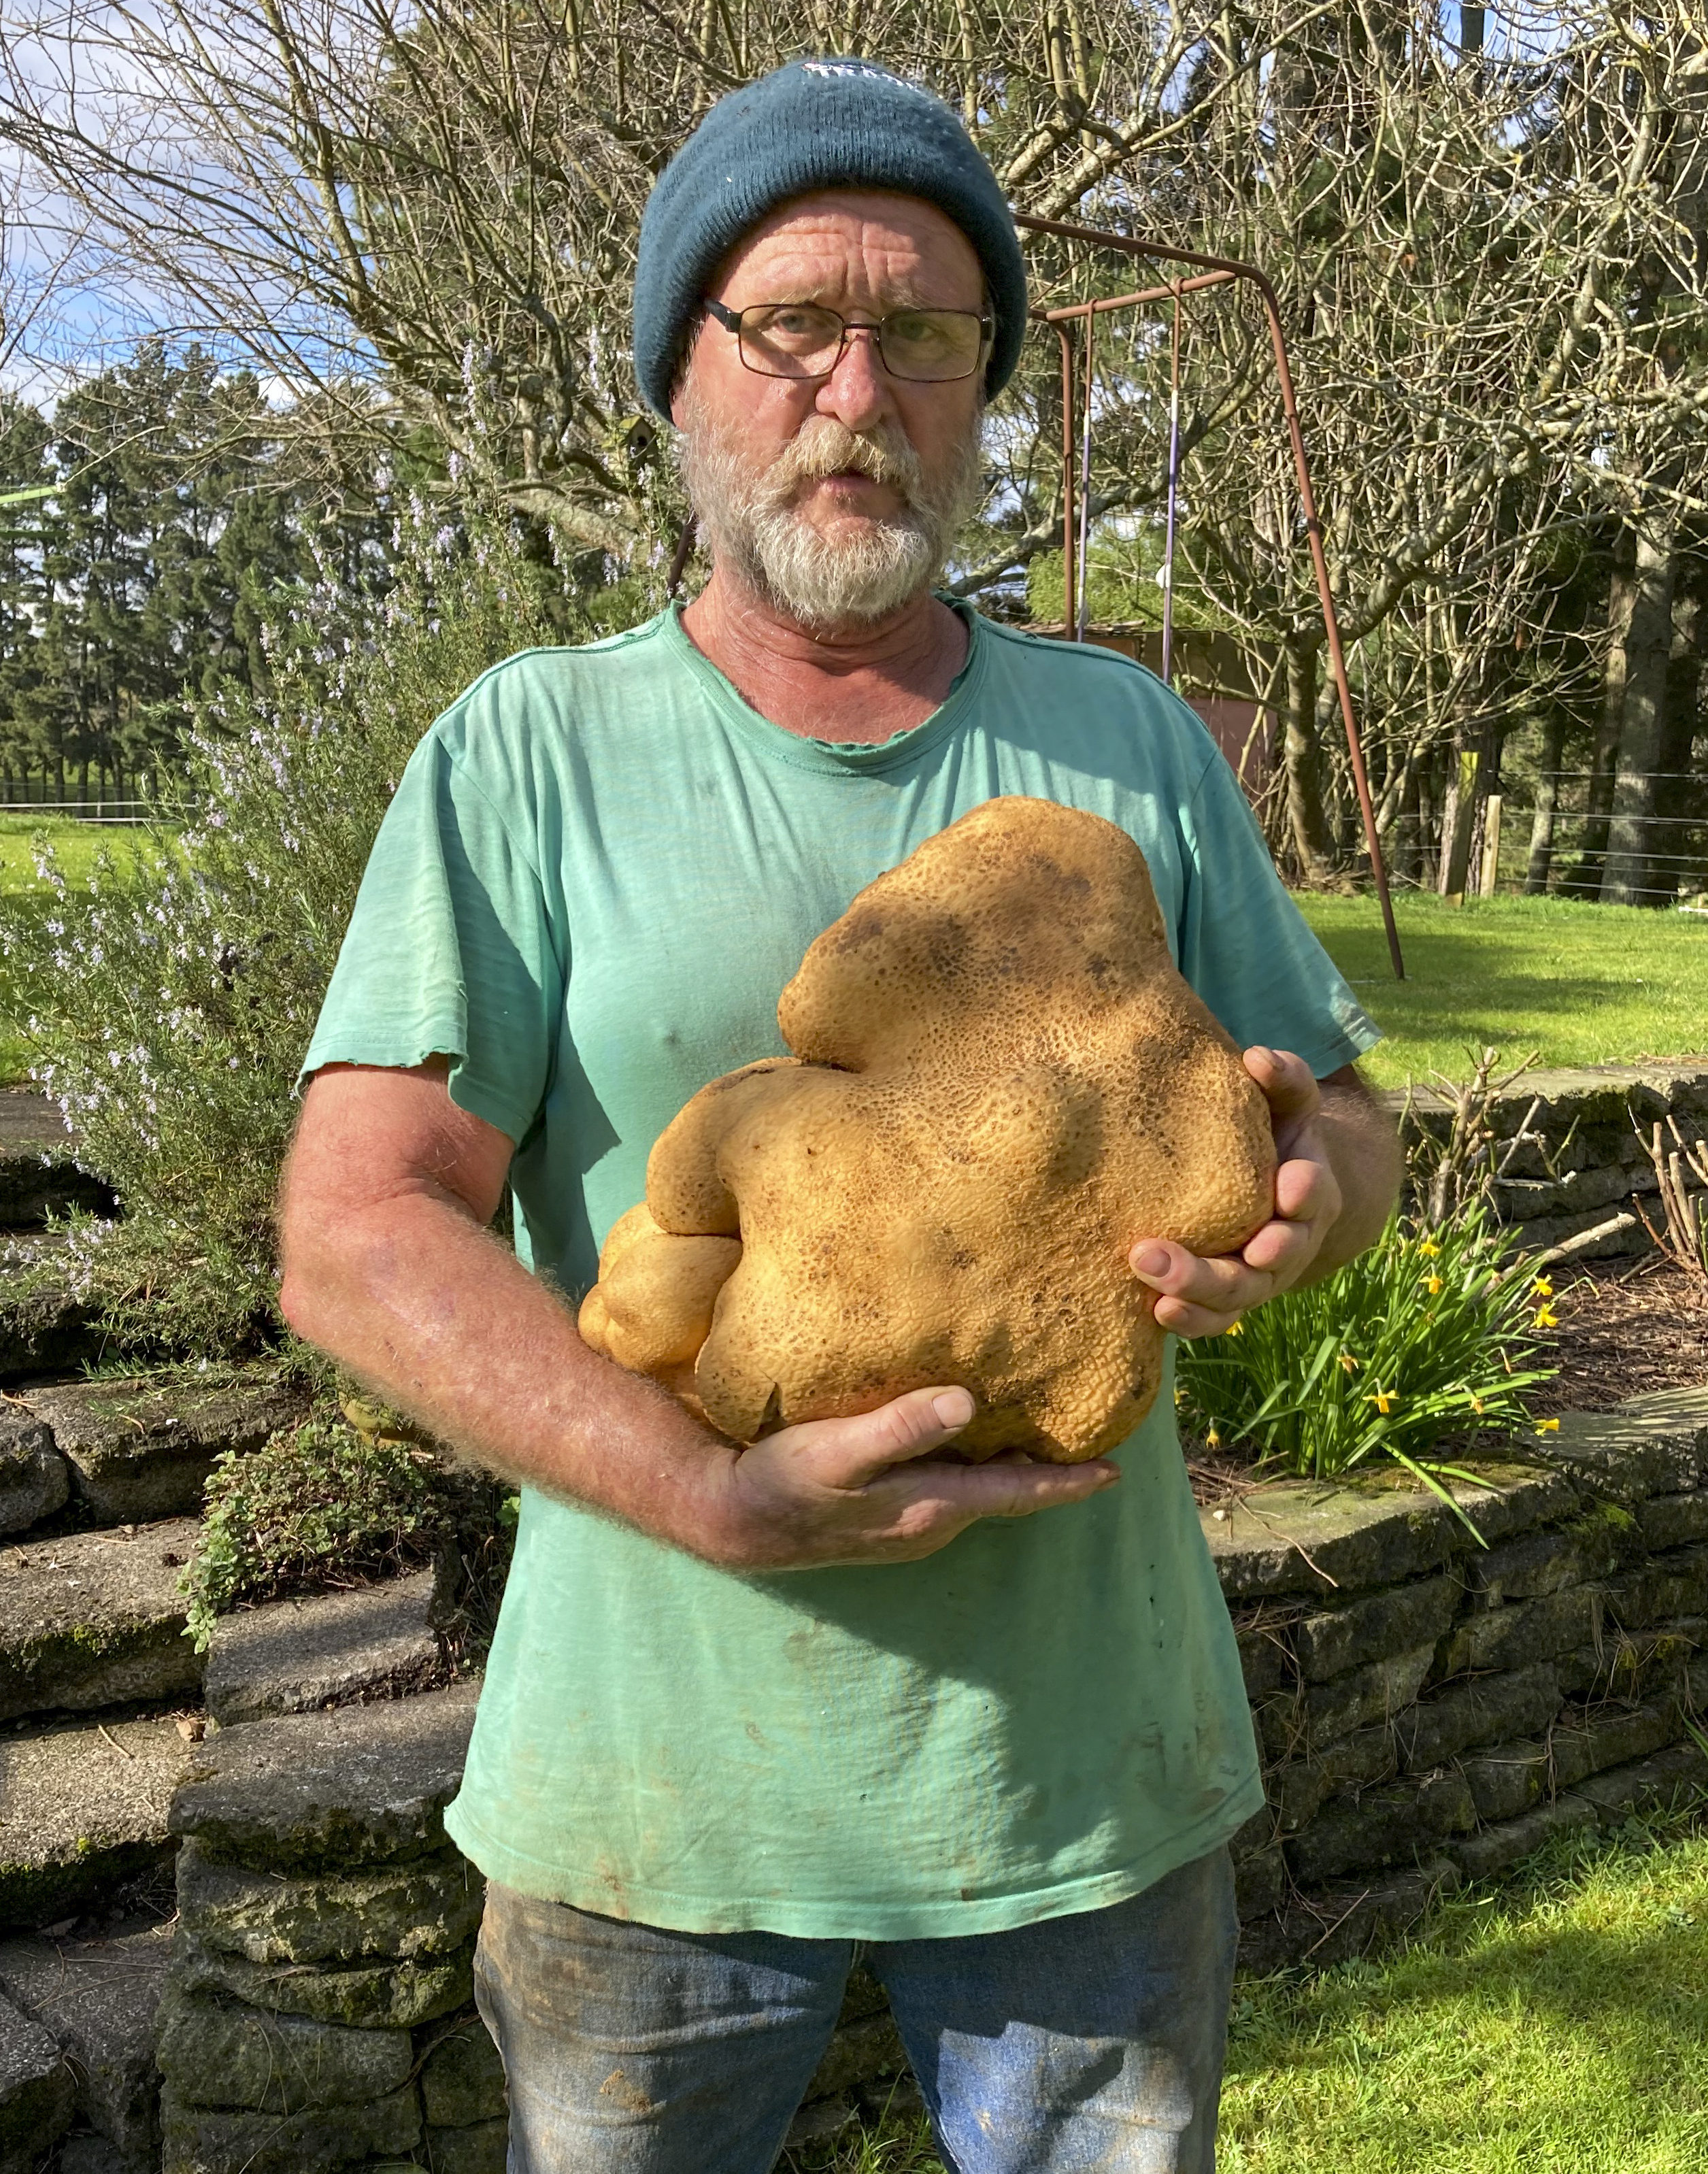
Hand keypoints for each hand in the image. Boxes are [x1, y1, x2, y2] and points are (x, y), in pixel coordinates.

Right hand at [700, 1386, 1119, 1570]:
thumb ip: (901, 1428)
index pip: (1017, 1493)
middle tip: (1093, 1439)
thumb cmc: (785, 1480)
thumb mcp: (839, 1450)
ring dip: (1012, 1467)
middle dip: (1050, 1471)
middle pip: (1007, 1494)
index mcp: (931, 1505)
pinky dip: (974, 1465)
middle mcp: (931, 1522)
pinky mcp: (887, 1514)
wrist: (734, 1521)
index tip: (1115, 1472)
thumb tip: (966, 1403)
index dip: (1067, 1482)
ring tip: (1044, 1433)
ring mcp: (909, 1523)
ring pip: (979, 1492)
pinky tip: (971, 1438)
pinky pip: (949, 1488)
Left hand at [1128, 1046, 1342, 1338]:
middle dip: (1235, 1261)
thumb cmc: (1274, 1135)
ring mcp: (1261, 1274)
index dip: (1305, 1191)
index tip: (1289, 1186)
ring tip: (1163, 1296)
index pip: (1313, 1192)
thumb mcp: (1287, 1103)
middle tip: (1186, 1255)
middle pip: (1272, 1259)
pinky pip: (1215, 1317)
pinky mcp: (1230, 1296)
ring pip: (1240, 1296)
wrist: (1277, 1186)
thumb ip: (1283, 1078)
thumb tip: (1258, 1056)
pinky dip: (1192, 1320)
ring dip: (1202, 1296)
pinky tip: (1159, 1314)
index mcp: (1309, 1188)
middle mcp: (1290, 1240)